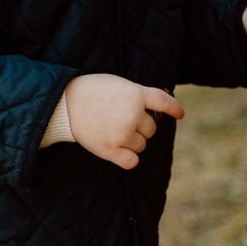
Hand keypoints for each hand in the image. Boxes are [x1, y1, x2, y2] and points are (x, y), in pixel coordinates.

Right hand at [64, 73, 183, 169]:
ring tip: (113, 130)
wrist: (66, 103)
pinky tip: (120, 151)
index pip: (163, 102)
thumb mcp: (119, 84)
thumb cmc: (92, 91)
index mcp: (136, 94)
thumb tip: (152, 111)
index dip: (174, 108)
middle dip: (141, 126)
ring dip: (132, 141)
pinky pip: (132, 161)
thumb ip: (137, 95)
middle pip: (151, 129)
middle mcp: (133, 114)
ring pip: (142, 145)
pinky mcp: (111, 150)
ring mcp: (123, 133)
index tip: (180, 114)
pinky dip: (128, 158)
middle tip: (121, 120)